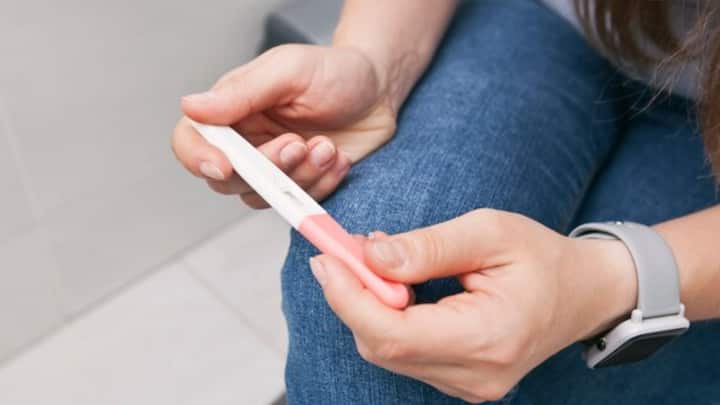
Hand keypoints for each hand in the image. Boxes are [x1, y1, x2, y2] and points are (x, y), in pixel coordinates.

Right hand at [171, 44, 396, 207]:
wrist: (378, 91)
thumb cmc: (334, 72)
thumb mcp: (289, 70)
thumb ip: (242, 91)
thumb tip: (191, 106)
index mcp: (232, 110)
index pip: (191, 139)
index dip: (197, 158)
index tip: (224, 166)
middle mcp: (246, 142)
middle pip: (227, 178)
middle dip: (266, 169)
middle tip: (298, 145)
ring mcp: (273, 168)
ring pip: (263, 196)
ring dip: (300, 177)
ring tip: (327, 146)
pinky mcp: (301, 185)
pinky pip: (298, 203)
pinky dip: (321, 184)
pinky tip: (338, 158)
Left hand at [309, 209, 636, 402]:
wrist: (584, 293)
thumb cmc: (543, 259)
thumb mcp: (489, 232)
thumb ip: (428, 246)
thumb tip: (370, 256)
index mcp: (489, 337)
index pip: (393, 333)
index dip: (349, 297)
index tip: (326, 258)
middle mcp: (476, 374)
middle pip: (382, 345)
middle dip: (351, 296)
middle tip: (340, 251)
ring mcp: (468, 385)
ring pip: (387, 351)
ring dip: (366, 306)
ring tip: (369, 262)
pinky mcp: (460, 381)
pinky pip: (404, 354)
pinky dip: (386, 319)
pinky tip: (391, 288)